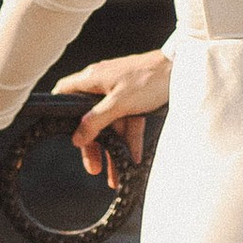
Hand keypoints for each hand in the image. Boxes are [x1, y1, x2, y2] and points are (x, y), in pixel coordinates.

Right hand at [56, 47, 172, 187]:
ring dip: (113, 148)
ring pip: (111, 123)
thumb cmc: (148, 79)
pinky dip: (130, 138)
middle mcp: (102, 84)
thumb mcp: (119, 103)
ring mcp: (119, 91)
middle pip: (89, 117)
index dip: (60, 111)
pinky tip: (134, 158)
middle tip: (94, 167)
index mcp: (92, 79)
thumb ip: (96, 121)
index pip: (64, 92)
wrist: (182, 68)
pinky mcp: (134, 97)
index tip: (60, 132)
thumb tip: (77, 137)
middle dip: (93, 144)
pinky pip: (127, 121)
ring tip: (115, 174)